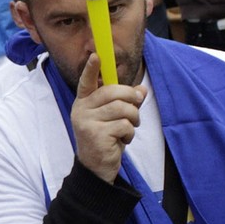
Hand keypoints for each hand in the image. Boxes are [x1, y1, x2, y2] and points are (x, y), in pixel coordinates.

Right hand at [70, 54, 146, 183]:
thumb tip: (142, 89)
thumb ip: (126, 102)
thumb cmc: (105, 139)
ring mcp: (87, 122)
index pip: (86, 82)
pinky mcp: (96, 135)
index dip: (91, 68)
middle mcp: (82, 110)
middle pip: (113, 92)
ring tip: (129, 128)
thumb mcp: (114, 118)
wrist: (96, 168)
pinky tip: (123, 140)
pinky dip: (130, 133)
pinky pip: (124, 125)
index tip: (96, 55)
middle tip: (137, 106)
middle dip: (131, 98)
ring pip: (122, 108)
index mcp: (83, 102)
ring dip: (133, 118)